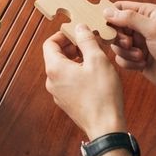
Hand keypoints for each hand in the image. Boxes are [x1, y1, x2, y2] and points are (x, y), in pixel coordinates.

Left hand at [42, 25, 126, 139]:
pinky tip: (95, 75)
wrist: (106, 128)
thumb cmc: (102, 94)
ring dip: (76, 59)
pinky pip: (68, 81)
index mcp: (55, 69)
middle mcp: (51, 81)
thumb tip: (79, 27)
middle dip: (72, 46)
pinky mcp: (67, 102)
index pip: (49, 43)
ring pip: (63, 69)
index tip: (78, 32)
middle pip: (56, 56)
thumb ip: (86, 40)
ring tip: (94, 58)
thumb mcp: (97, 60)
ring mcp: (58, 93)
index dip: (63, 35)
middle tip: (89, 44)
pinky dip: (78, 73)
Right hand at [104, 2, 155, 117]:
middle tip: (128, 43)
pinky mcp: (136, 58)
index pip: (120, 7)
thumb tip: (107, 11)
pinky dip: (128, 62)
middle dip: (118, 37)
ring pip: (116, 44)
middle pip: (114, 26)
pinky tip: (142, 65)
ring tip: (140, 56)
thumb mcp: (154, 29)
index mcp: (148, 13)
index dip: (110, 16)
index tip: (107, 26)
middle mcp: (142, 26)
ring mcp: (139, 43)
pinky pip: (120, 58)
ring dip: (125, 52)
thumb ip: (129, 18)